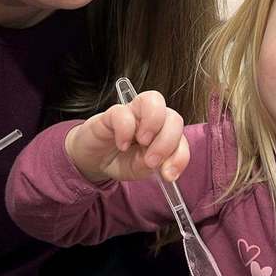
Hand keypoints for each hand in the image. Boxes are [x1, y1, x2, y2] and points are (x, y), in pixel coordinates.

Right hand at [64, 90, 188, 184]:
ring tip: (142, 143)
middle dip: (167, 142)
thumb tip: (166, 167)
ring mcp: (133, 112)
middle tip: (152, 161)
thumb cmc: (121, 160)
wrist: (93, 159)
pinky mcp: (112, 113)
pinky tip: (122, 145)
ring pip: (154, 100)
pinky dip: (125, 131)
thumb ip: (155, 167)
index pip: (182, 138)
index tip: (168, 175)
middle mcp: (153, 119)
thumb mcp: (140, 170)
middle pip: (174, 117)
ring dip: (153, 124)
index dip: (180, 157)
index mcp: (164, 134)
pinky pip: (123, 112)